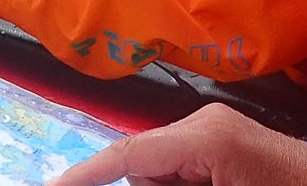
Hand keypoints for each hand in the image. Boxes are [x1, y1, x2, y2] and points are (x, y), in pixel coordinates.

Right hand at [46, 103, 306, 185]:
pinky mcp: (218, 145)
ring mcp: (211, 133)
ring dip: (160, 183)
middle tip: (154, 182)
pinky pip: (178, 169)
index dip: (87, 173)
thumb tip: (136, 174)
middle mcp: (202, 126)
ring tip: (185, 180)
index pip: (130, 154)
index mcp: (205, 137)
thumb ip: (167, 184)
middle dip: (134, 181)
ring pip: (157, 169)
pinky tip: (193, 182)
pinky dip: (174, 182)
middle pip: (140, 164)